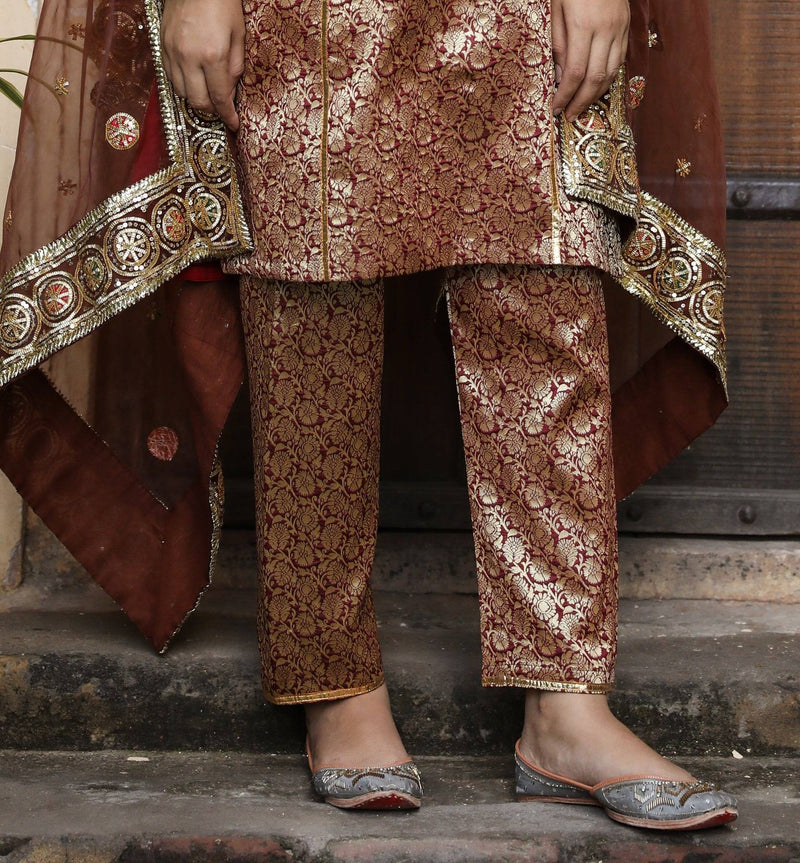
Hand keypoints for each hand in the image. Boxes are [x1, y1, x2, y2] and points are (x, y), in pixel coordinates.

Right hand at [161, 0, 244, 129]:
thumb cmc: (222, 4)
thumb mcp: (238, 36)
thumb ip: (234, 68)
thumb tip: (230, 94)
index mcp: (213, 56)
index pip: (220, 98)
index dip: (228, 116)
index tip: (233, 124)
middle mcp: (189, 58)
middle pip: (198, 101)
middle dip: (212, 110)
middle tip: (222, 107)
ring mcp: (172, 52)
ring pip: (182, 92)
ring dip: (196, 98)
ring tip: (208, 92)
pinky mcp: (162, 45)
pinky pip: (170, 76)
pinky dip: (183, 84)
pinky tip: (194, 79)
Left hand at [551, 0, 629, 120]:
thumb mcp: (556, 11)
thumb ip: (558, 45)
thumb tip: (559, 78)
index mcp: (583, 26)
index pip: (574, 72)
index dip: (565, 95)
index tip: (556, 109)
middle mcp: (605, 30)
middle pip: (595, 78)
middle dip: (581, 101)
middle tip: (569, 116)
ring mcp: (619, 29)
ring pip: (611, 73)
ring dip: (596, 95)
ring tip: (582, 106)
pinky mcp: (627, 27)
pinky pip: (619, 60)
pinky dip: (608, 78)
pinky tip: (597, 87)